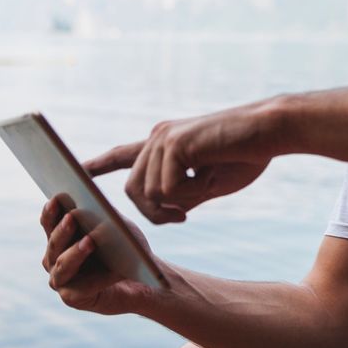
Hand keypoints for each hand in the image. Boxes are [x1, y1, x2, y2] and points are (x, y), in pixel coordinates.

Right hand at [40, 197, 155, 314]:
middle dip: (63, 230)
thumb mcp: (118, 228)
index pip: (49, 221)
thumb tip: (95, 205)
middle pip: (54, 243)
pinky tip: (114, 270)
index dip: (50, 211)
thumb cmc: (125, 250)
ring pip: (63, 265)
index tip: (56, 198)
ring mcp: (60, 280)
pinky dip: (100, 277)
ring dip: (76, 252)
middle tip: (72, 217)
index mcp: (60, 237)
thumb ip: (104, 217)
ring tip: (90, 241)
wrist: (139, 281)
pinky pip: (83, 287)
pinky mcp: (72, 298)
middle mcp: (53, 259)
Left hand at [84, 109, 274, 223]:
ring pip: (150, 194)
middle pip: (134, 191)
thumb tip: (162, 209)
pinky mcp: (174, 143)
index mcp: (166, 143)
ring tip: (209, 183)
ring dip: (180, 201)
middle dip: (155, 213)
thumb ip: (180, 193)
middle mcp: (158, 138)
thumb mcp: (209, 183)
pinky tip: (210, 175)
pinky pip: (168, 190)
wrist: (270, 130)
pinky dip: (190, 194)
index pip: (124, 155)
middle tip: (184, 216)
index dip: (100, 166)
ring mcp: (163, 138)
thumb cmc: (247, 154)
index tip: (77, 173)